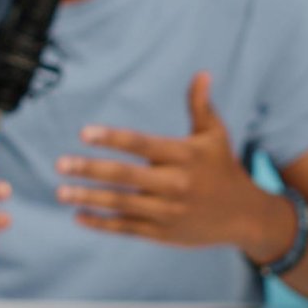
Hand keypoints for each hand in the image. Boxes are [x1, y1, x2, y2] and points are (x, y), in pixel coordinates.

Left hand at [55, 72, 257, 247]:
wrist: (246, 217)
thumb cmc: (223, 167)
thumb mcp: (215, 135)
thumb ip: (201, 105)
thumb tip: (202, 73)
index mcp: (184, 156)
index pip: (141, 144)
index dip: (112, 138)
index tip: (84, 133)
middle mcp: (175, 184)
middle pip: (125, 177)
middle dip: (90, 170)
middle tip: (60, 164)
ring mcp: (169, 212)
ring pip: (121, 204)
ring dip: (88, 198)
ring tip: (61, 191)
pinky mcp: (164, 234)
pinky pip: (127, 228)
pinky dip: (101, 223)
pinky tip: (78, 216)